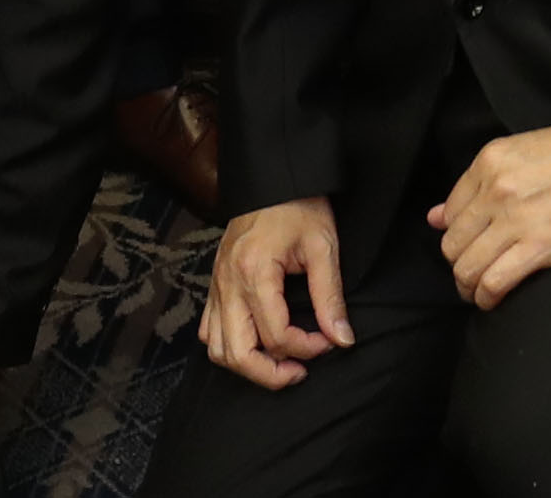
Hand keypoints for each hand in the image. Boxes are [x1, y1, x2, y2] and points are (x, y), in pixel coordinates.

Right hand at [198, 196, 350, 388]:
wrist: (273, 176)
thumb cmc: (299, 206)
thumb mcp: (323, 247)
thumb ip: (330, 297)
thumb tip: (342, 339)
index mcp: (254, 272)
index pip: (276, 335)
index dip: (307, 348)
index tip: (328, 340)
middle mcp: (228, 283)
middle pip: (238, 354)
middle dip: (271, 374)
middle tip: (300, 371)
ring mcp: (217, 285)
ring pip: (217, 349)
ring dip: (248, 366)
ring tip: (280, 362)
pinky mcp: (214, 283)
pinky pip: (209, 330)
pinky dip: (229, 346)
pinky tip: (256, 341)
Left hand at [427, 123, 550, 308]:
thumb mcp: (521, 153)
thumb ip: (477, 184)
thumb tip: (436, 216)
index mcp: (489, 161)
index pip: (449, 213)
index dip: (455, 237)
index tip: (468, 248)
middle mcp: (496, 189)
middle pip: (453, 245)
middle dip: (459, 266)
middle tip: (472, 275)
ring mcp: (517, 218)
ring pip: (467, 267)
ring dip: (468, 287)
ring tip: (479, 292)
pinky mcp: (541, 246)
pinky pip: (494, 282)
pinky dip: (486, 298)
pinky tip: (492, 300)